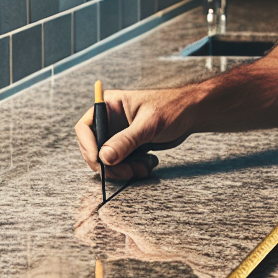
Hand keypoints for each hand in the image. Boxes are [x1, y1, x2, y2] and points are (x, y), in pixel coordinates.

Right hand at [74, 87, 194, 181]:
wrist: (192, 114)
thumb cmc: (173, 108)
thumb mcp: (148, 124)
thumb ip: (126, 140)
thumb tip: (104, 157)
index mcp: (110, 105)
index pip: (85, 128)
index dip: (87, 146)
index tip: (99, 162)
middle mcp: (110, 120)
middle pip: (94, 148)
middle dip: (108, 164)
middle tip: (126, 172)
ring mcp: (119, 134)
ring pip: (107, 160)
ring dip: (121, 169)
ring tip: (141, 169)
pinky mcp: (128, 146)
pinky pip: (121, 163)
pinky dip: (130, 169)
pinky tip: (147, 165)